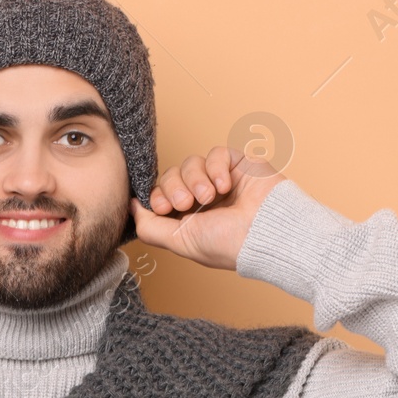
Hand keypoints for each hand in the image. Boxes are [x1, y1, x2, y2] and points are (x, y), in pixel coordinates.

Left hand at [127, 146, 284, 270]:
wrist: (266, 232)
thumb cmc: (228, 244)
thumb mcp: (180, 241)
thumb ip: (150, 227)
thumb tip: (131, 206)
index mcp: (190, 217)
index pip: (160, 194)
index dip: (156, 196)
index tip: (162, 207)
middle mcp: (203, 198)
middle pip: (170, 176)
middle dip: (174, 188)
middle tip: (188, 203)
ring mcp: (220, 179)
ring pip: (190, 162)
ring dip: (196, 180)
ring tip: (211, 197)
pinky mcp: (238, 164)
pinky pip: (215, 153)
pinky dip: (216, 168)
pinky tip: (226, 186)